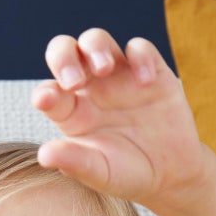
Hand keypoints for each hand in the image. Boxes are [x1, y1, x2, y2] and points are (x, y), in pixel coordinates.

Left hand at [32, 28, 215, 215]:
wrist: (171, 174)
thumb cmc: (127, 174)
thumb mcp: (101, 173)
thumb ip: (75, 162)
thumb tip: (44, 155)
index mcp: (71, 113)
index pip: (49, 92)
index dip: (44, 94)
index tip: (46, 101)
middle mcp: (90, 89)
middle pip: (65, 51)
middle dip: (63, 57)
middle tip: (75, 81)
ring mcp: (119, 77)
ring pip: (96, 40)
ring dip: (95, 47)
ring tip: (104, 68)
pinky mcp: (150, 72)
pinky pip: (140, 48)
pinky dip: (140, 57)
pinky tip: (145, 82)